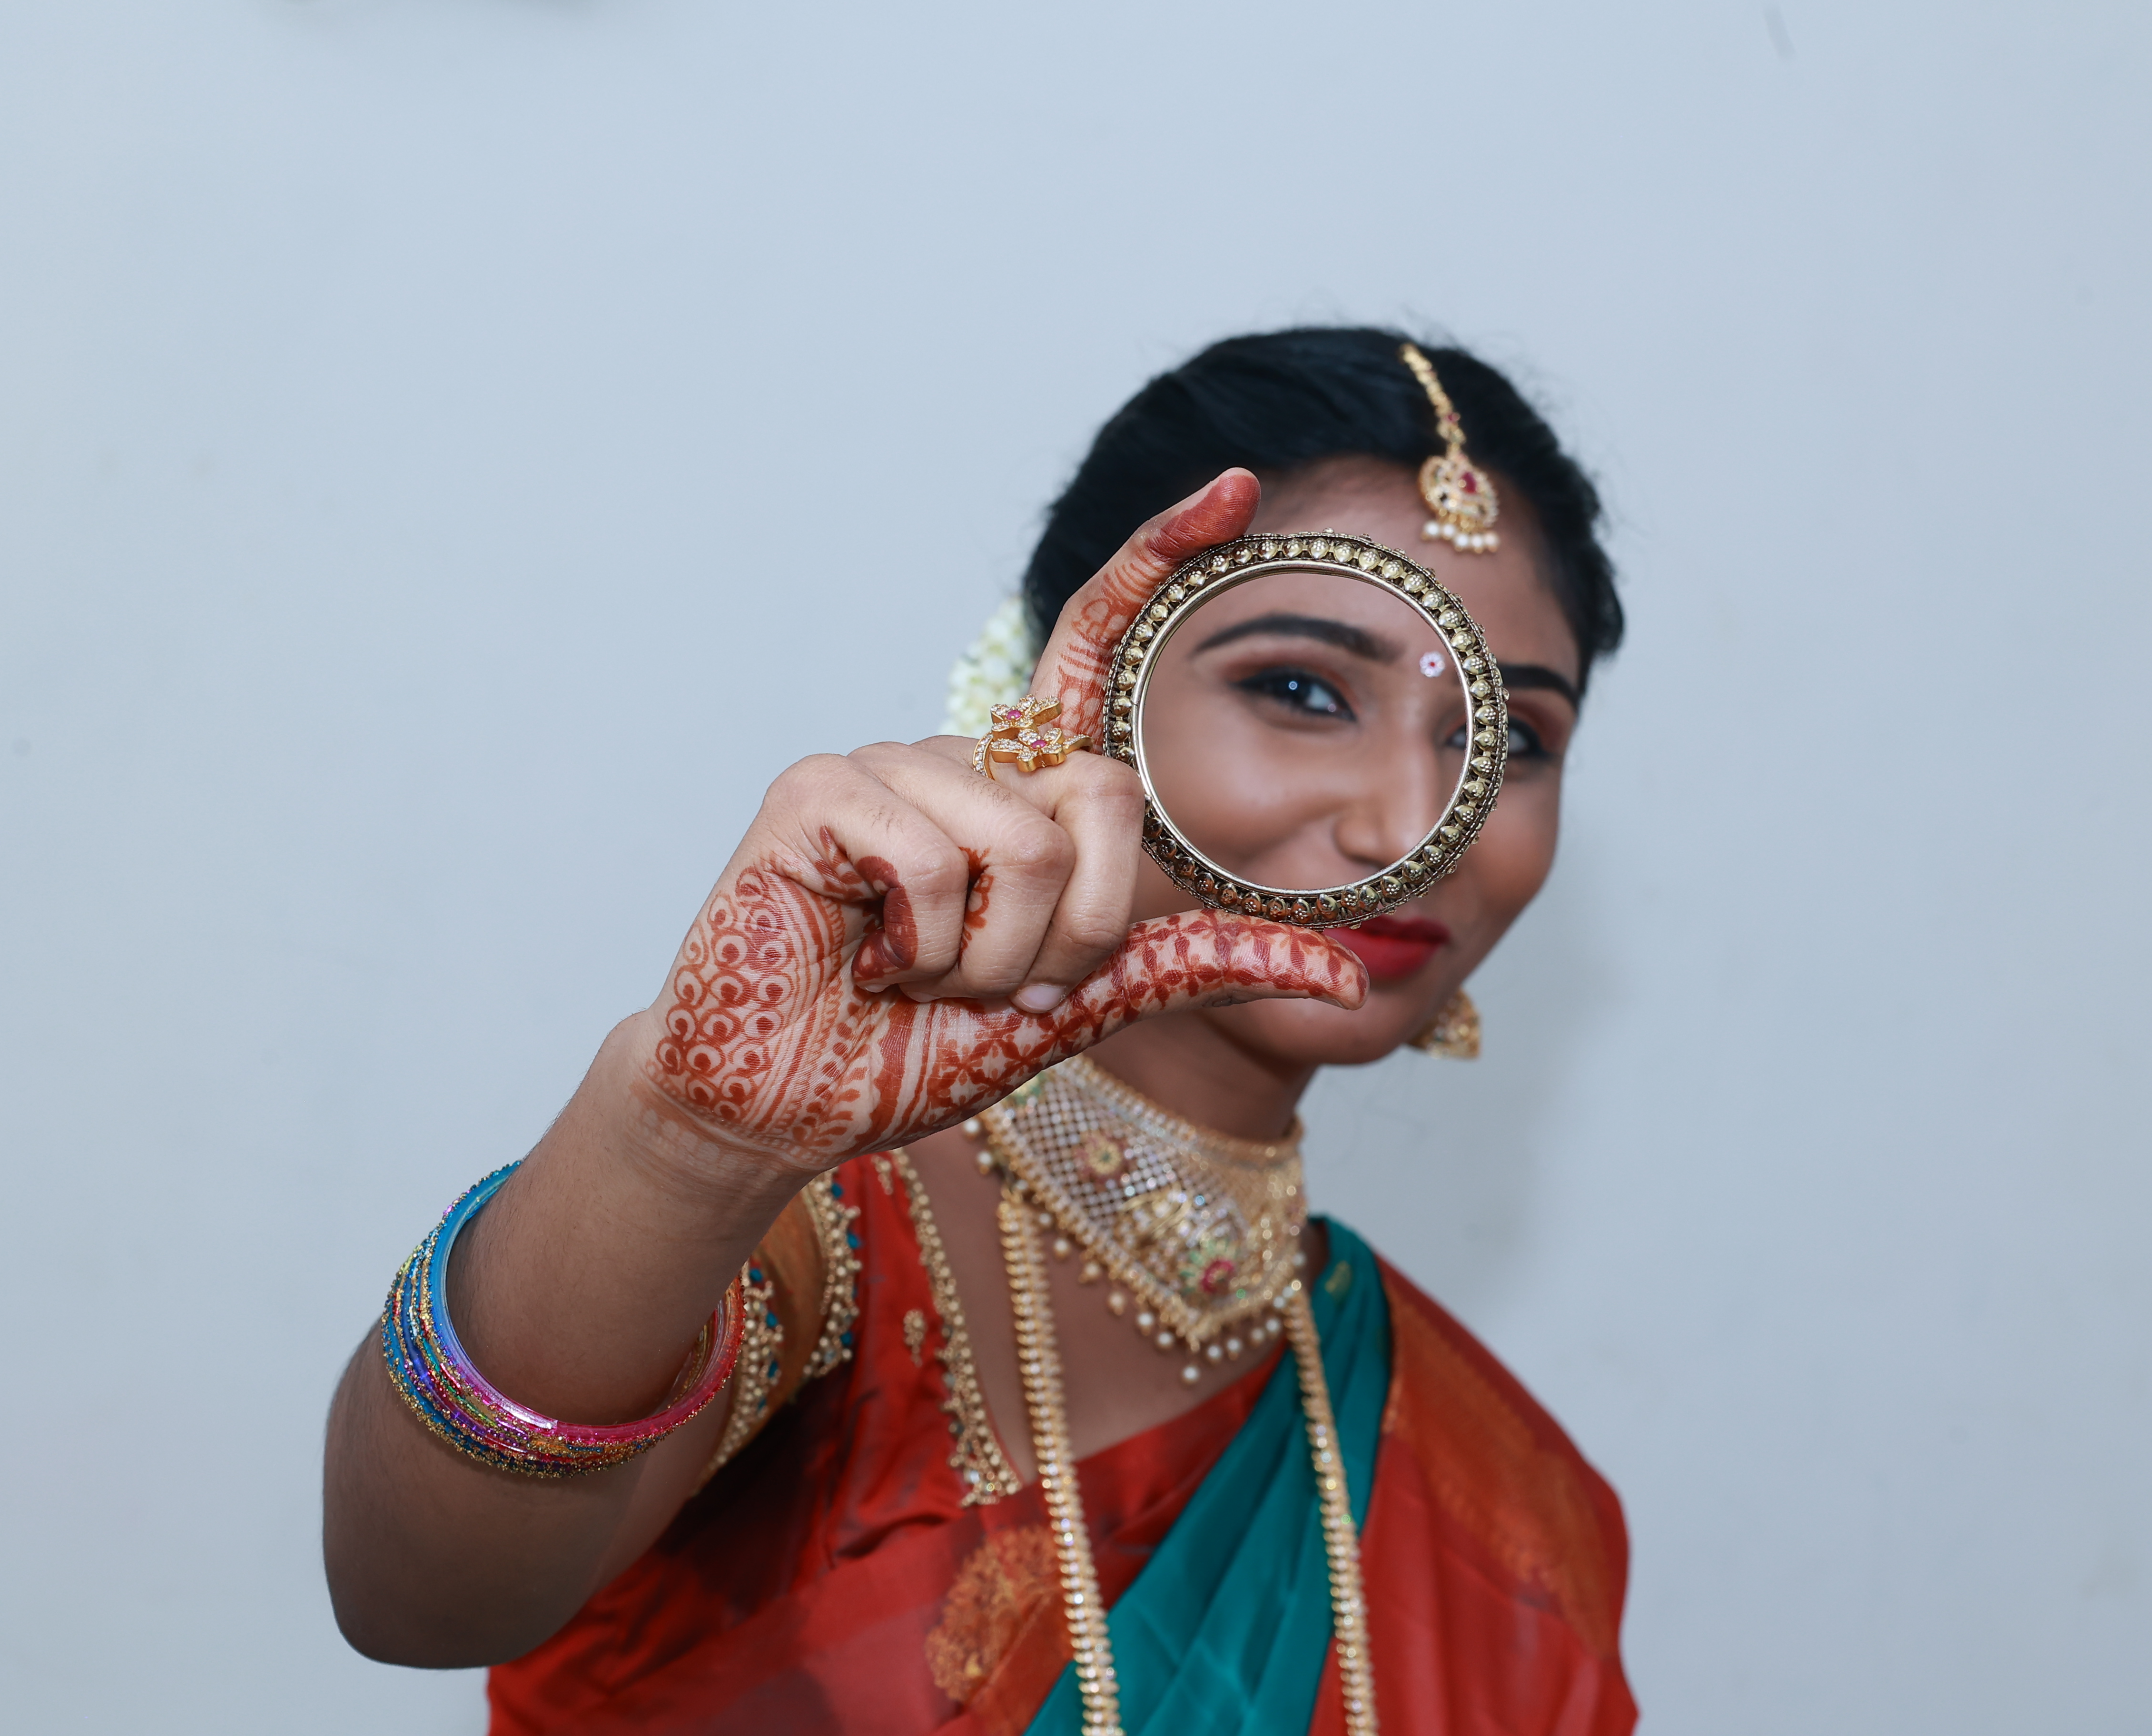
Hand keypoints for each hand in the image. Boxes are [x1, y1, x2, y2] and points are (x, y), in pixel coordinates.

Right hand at [637, 471, 1368, 1178]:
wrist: (803, 1101)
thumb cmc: (924, 1044)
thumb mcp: (1084, 1005)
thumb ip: (1197, 966)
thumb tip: (1348, 973)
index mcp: (1023, 785)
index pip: (1097, 644)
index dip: (1159, 558)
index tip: (1237, 489)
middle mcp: (964, 755)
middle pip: (1103, 797)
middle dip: (1075, 933)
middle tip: (991, 981)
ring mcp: (888, 762)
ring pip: (1021, 846)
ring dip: (989, 957)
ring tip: (917, 975)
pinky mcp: (818, 789)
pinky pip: (929, 859)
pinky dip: (919, 945)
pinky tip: (867, 959)